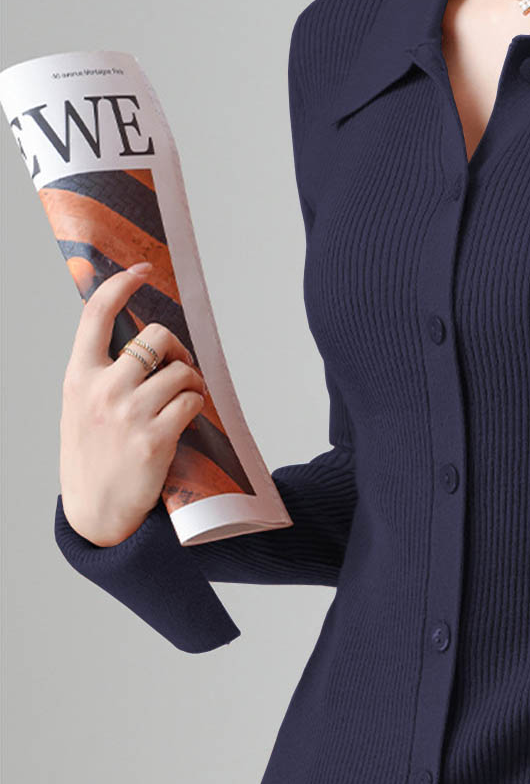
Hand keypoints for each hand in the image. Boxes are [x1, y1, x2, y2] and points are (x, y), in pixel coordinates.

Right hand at [59, 263, 206, 546]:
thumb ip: (99, 374)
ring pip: (180, 370)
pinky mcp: (155, 439)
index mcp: (77, 376)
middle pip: (156, 338)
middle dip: (176, 347)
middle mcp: (101, 390)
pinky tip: (188, 417)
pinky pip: (192, 401)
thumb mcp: (79, 408)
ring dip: (192, 380)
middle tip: (179, 367)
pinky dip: (197, 405)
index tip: (142, 269)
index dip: (121, 283)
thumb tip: (136, 340)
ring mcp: (128, 414)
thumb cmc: (91, 457)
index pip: (96, 314)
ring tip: (186, 397)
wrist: (95, 513)